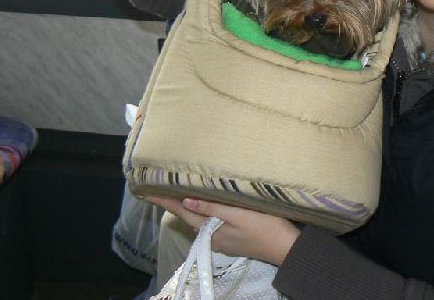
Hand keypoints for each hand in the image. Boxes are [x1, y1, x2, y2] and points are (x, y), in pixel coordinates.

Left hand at [145, 195, 299, 265]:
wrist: (286, 247)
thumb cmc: (265, 226)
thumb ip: (212, 207)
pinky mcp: (233, 236)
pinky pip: (211, 220)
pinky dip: (203, 209)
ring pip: (200, 218)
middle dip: (174, 201)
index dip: (165, 201)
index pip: (183, 212)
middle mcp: (213, 236)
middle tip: (159, 186)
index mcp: (211, 230)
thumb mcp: (238, 213)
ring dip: (187, 205)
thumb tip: (185, 200)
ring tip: (177, 190)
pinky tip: (204, 201)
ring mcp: (223, 238)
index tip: (147, 191)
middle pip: (189, 215)